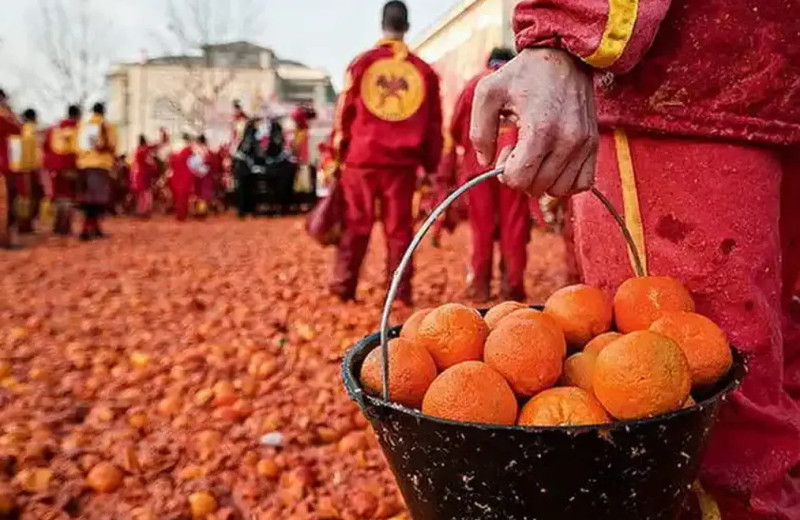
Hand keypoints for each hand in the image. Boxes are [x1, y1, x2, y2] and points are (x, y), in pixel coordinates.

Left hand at [470, 48, 597, 196]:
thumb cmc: (523, 74)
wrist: (564, 56)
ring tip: (536, 155)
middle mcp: (567, 141)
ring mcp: (583, 144)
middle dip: (522, 175)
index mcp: (540, 129)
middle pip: (537, 188)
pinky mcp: (593, 144)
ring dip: (542, 180)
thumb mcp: (488, 93)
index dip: (505, 172)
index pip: (519, 180)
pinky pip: (582, 184)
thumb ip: (479, 131)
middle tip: (519, 149)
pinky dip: (565, 182)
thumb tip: (486, 163)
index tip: (506, 150)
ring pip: (559, 190)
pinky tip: (553, 164)